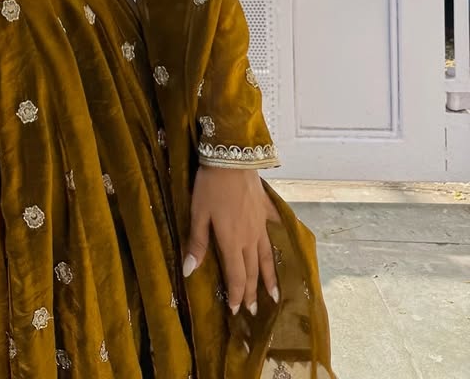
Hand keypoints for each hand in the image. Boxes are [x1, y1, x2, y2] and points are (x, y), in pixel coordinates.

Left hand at [183, 165, 279, 314]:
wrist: (232, 157)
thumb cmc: (210, 186)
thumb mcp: (198, 214)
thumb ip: (197, 244)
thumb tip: (189, 272)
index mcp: (231, 242)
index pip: (235, 276)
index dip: (236, 295)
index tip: (236, 311)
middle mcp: (250, 238)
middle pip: (252, 271)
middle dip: (252, 293)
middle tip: (254, 311)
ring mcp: (260, 224)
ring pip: (267, 257)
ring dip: (269, 278)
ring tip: (274, 295)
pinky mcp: (266, 210)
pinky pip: (273, 232)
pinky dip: (277, 245)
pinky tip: (280, 250)